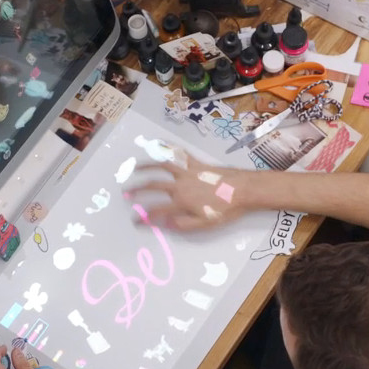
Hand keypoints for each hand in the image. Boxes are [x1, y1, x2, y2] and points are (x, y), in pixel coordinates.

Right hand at [128, 152, 253, 230]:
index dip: (143, 216)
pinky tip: (159, 144)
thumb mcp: (204, 224)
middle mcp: (180, 185)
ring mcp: (188, 172)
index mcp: (181, 202)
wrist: (244, 189)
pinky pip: (179, 154)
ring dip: (146, 166)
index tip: (134, 220)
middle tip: (125, 192)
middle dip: (137, 189)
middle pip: (153, 186)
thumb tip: (163, 224)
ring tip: (134, 167)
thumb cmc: (225, 209)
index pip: (157, 211)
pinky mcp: (197, 163)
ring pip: (162, 166)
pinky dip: (168, 149)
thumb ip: (182, 224)